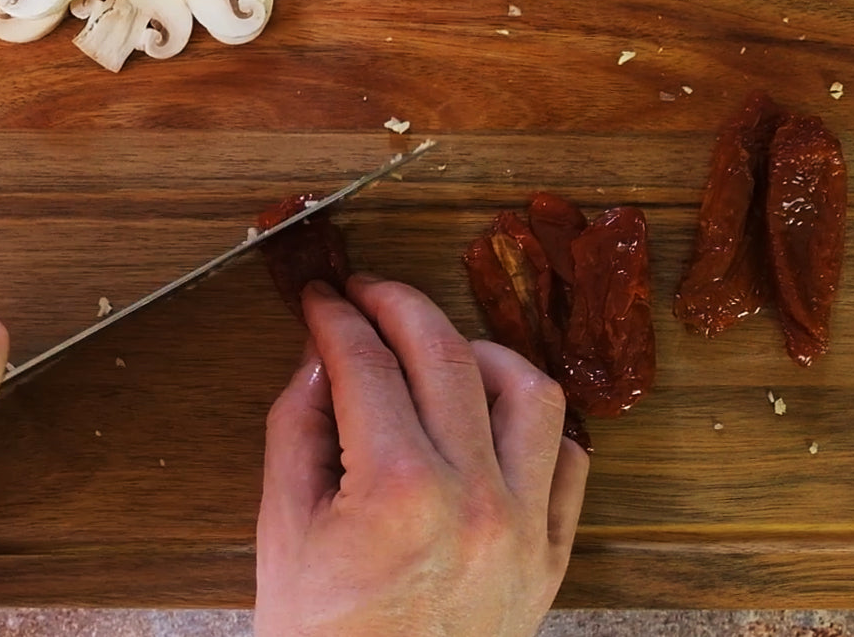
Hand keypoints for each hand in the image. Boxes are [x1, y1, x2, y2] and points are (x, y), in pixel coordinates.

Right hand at [255, 274, 588, 636]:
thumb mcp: (281, 530)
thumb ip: (298, 429)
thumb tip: (322, 357)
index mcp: (398, 492)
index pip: (368, 364)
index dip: (339, 317)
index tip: (322, 297)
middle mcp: (475, 499)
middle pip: (447, 355)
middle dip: (401, 306)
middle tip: (368, 294)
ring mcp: (524, 529)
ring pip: (532, 393)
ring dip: (482, 354)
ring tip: (438, 353)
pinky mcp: (550, 559)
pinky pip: (571, 464)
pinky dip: (538, 428)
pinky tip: (493, 421)